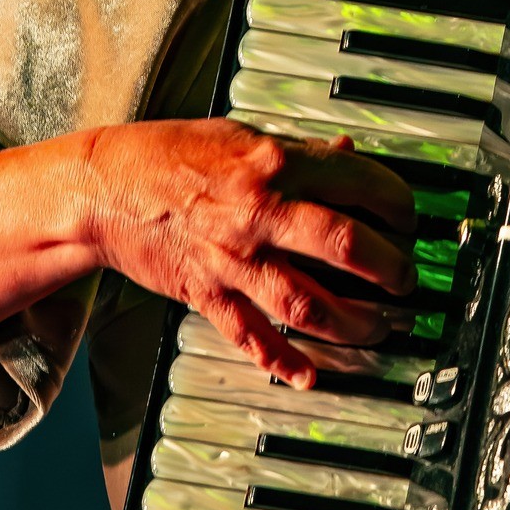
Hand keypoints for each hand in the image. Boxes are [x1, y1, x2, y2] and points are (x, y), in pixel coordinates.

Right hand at [85, 119, 415, 389]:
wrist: (102, 188)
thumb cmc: (168, 155)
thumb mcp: (239, 136)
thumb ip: (299, 150)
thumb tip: (347, 153)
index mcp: (272, 165)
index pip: (359, 184)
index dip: (398, 204)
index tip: (408, 220)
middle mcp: (257, 214)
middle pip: (345, 247)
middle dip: (390, 269)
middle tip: (406, 279)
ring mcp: (233, 260)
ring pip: (308, 302)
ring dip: (354, 322)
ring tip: (381, 326)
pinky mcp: (207, 293)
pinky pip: (250, 335)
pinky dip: (282, 360)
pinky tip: (309, 374)